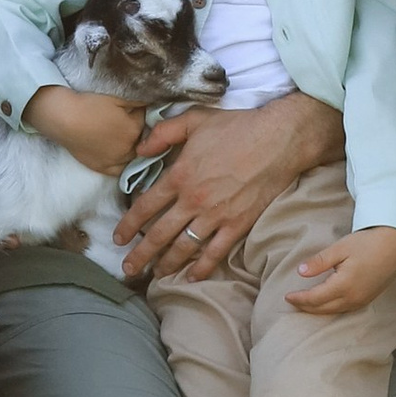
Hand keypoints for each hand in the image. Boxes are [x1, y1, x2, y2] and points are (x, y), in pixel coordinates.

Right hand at [25, 86, 144, 174]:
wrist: (64, 118)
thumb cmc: (89, 105)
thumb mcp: (117, 97)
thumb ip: (137, 101)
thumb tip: (151, 103)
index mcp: (134, 129)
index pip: (145, 119)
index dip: (138, 112)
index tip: (131, 108)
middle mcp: (128, 148)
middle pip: (141, 139)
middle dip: (137, 130)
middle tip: (124, 121)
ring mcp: (115, 161)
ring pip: (133, 156)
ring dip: (132, 148)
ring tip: (122, 137)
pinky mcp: (102, 168)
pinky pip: (119, 170)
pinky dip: (122, 164)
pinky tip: (120, 156)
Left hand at [115, 88, 344, 279]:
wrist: (277, 141)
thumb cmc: (237, 127)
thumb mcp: (194, 120)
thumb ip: (163, 133)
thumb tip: (140, 149)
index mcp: (180, 176)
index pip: (145, 207)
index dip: (129, 225)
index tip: (118, 239)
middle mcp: (193, 201)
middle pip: (159, 234)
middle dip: (141, 255)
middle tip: (128, 269)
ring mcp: (216, 216)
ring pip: (184, 247)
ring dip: (167, 264)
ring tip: (156, 275)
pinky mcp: (238, 225)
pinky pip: (216, 252)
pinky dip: (202, 267)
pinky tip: (192, 276)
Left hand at [287, 225, 395, 317]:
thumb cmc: (367, 243)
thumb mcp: (340, 249)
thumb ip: (319, 262)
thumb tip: (300, 272)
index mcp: (344, 285)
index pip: (315, 298)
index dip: (299, 299)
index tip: (287, 296)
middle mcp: (353, 298)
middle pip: (323, 309)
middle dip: (306, 307)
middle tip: (292, 302)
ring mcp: (362, 300)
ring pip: (334, 311)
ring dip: (318, 310)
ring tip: (305, 305)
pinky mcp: (368, 299)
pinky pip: (345, 310)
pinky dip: (331, 309)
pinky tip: (326, 304)